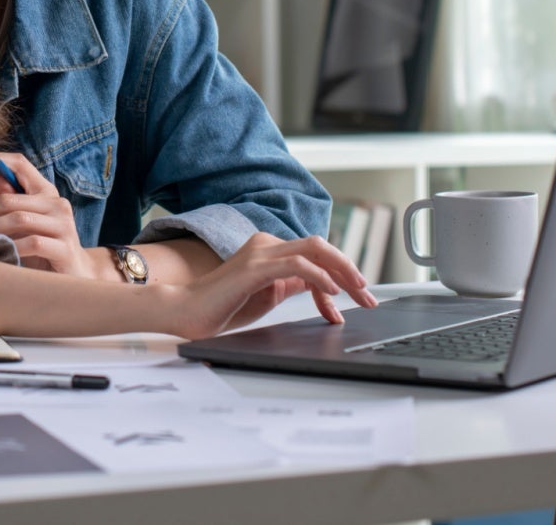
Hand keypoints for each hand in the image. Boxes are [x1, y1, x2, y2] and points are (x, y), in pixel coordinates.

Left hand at [0, 152, 102, 279]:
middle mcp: (57, 204)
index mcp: (46, 193)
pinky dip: (11, 247)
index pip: (20, 164)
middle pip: (10, 199)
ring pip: (19, 219)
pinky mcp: (65, 248)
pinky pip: (33, 243)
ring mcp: (64, 225)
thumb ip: (12, 201)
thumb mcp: (24, 224)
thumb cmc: (44, 250)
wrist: (76, 277)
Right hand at [169, 232, 378, 340]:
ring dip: (343, 271)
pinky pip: (297, 265)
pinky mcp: (255, 267)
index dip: (340, 277)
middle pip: (321, 246)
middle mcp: (266, 244)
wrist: (186, 312)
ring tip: (358, 293)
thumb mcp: (267, 295)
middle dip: (350, 270)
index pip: (315, 256)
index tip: (355, 301)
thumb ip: (290, 284)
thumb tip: (317, 284)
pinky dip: (320, 276)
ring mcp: (260, 252)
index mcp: (269, 251)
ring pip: (314, 249)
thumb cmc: (221, 308)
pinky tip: (332, 293)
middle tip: (369, 296)